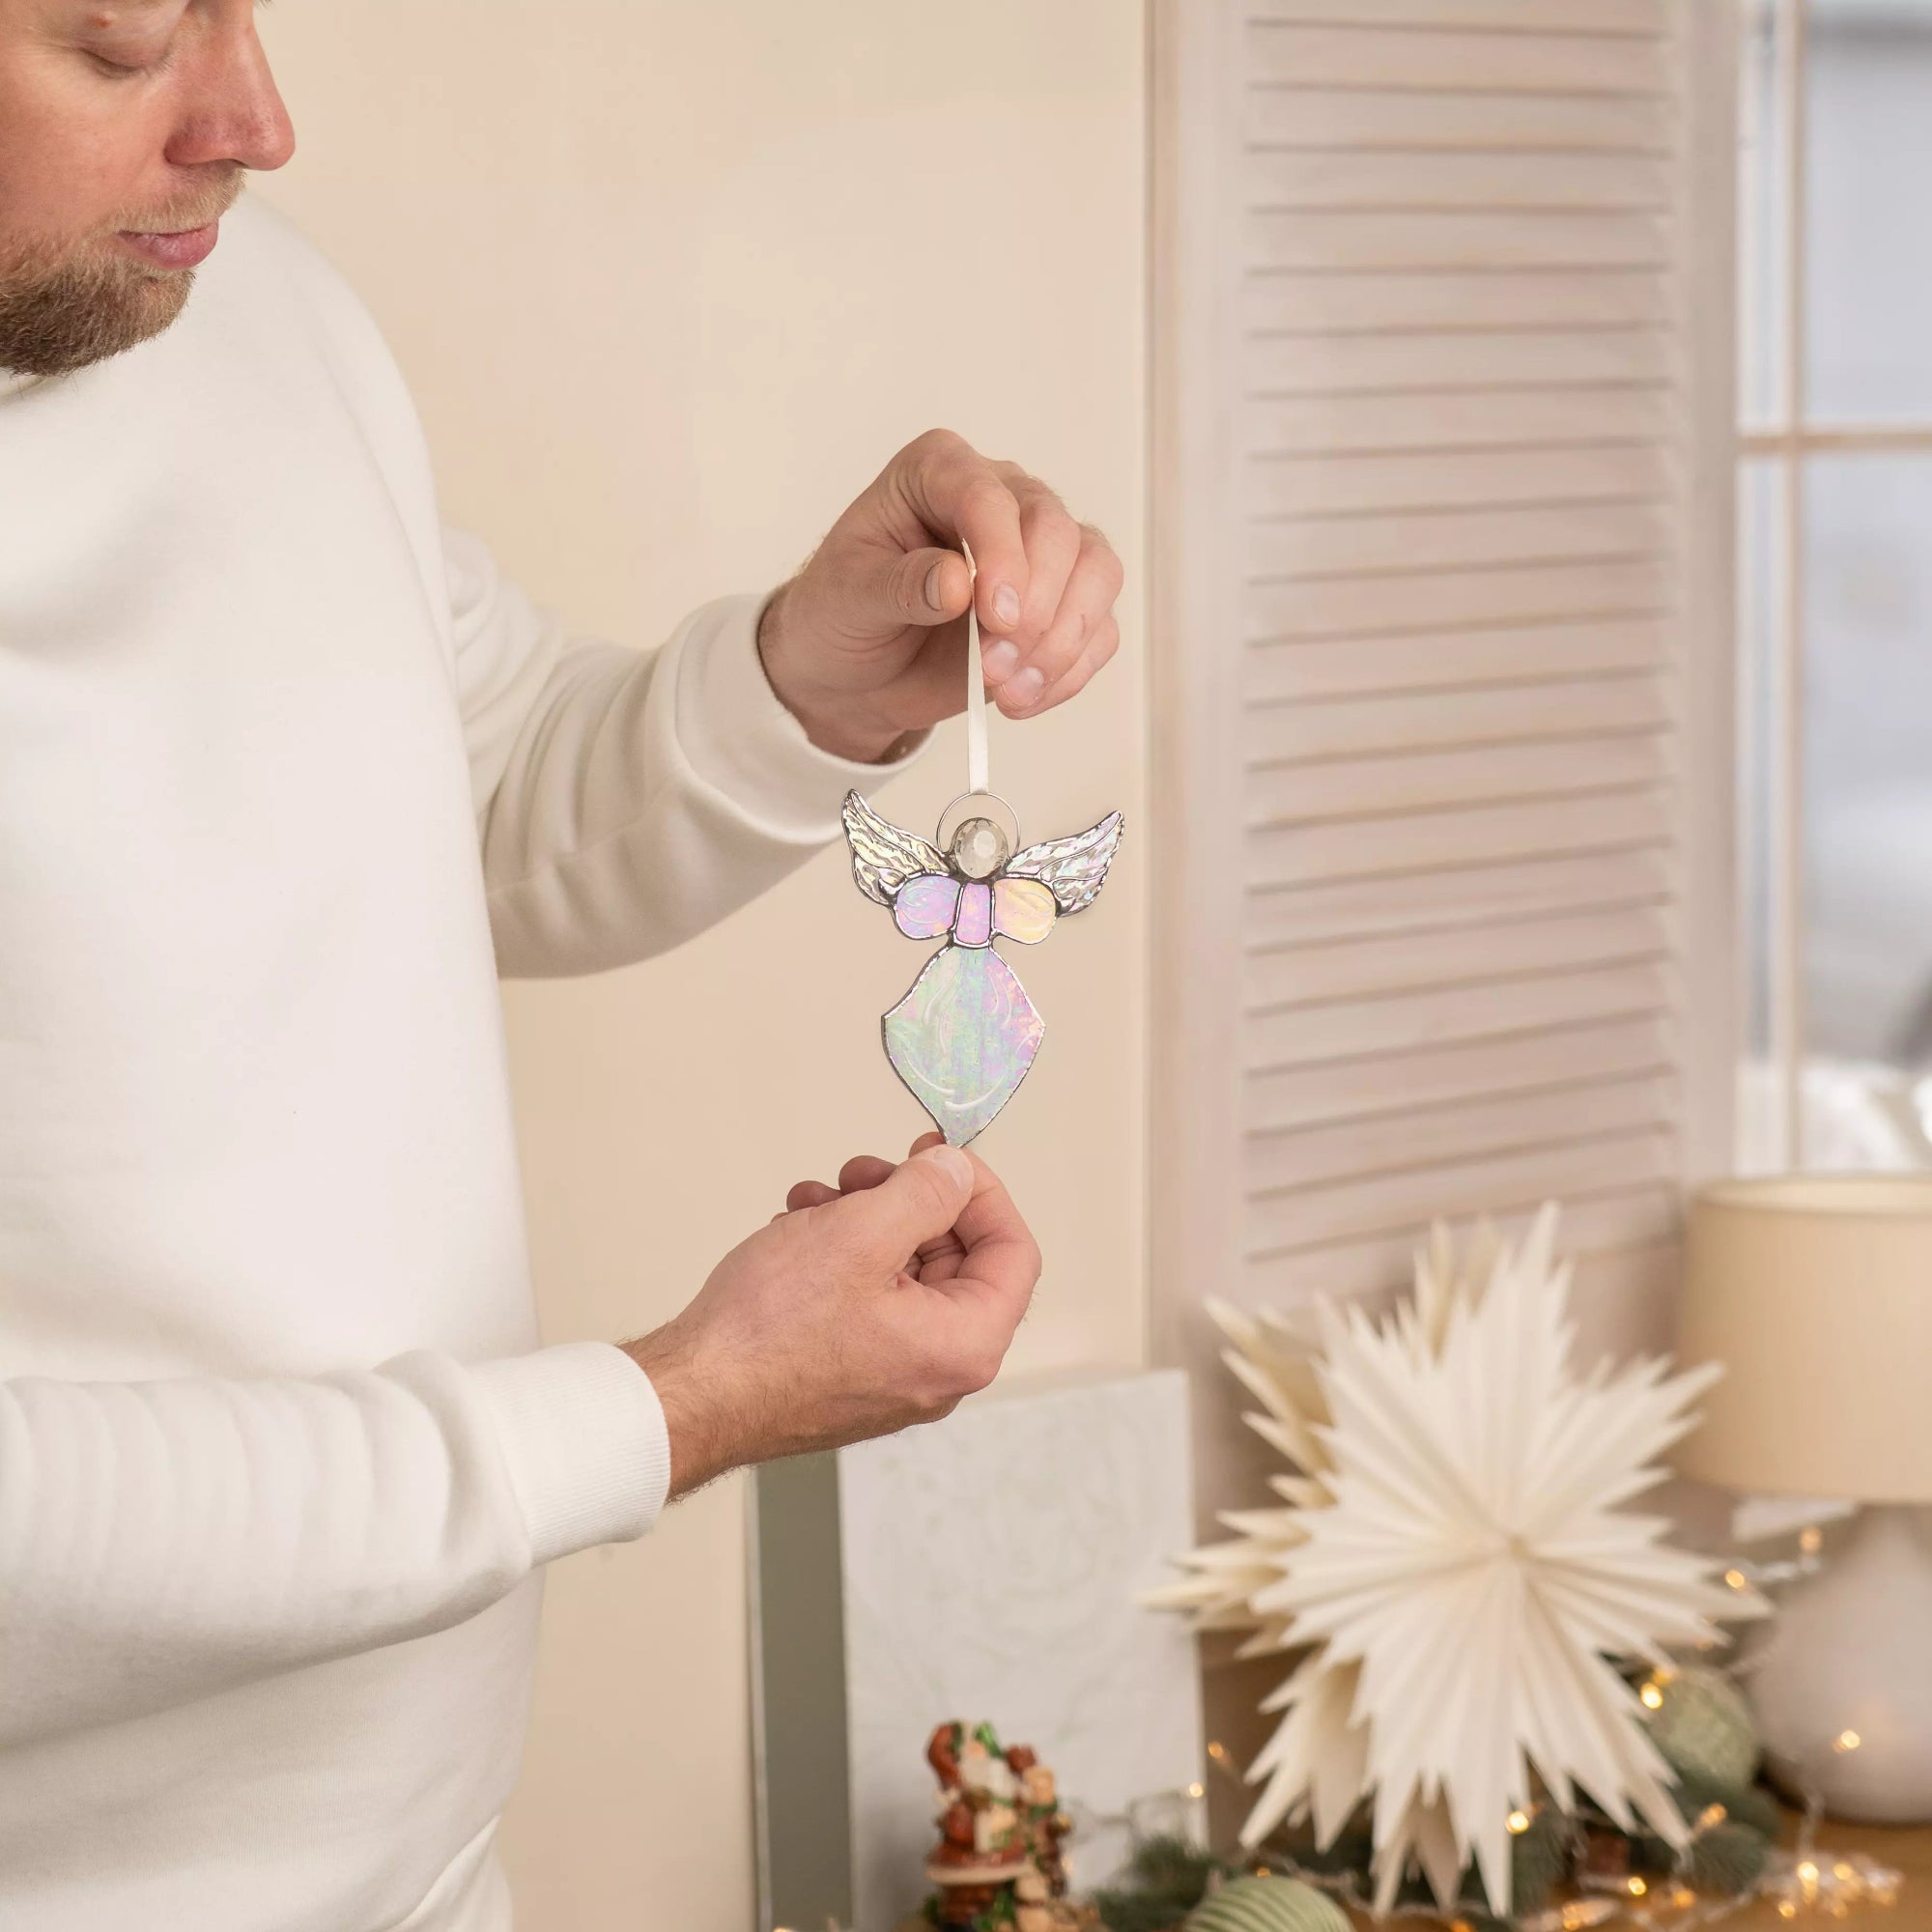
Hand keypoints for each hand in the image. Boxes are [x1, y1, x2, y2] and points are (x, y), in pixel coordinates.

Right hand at [623, 1137, 1040, 1495]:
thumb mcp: (861, 1232)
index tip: (937, 1156)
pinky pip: (869, 1300)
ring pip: (904, 1273)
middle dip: (907, 1201)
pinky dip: (839, 1257)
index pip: (1013, 1251)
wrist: (692, 1395)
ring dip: (863, 1221)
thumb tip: (957, 1172)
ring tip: (813, 1201)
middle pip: (956, 1259)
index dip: (981, 1191)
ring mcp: (894, 1376)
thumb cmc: (772, 1330)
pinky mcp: (850, 1374)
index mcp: (965, 1345)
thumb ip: (927, 1191)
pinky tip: (796, 1232)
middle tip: (861, 1173)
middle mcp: (940, 1371)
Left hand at [757, 428, 1124, 761]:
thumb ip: (899, 585)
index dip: (1003, 554)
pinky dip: (1069, 672)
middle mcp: (1000, 499)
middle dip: (1037, 606)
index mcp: (938, 472)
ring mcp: (1039, 552)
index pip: (987, 495)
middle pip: (1058, 530)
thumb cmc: (842, 617)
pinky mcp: (1060, 606)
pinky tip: (1021, 698)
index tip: (997, 615)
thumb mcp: (847, 598)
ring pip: (1097, 573)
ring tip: (1006, 689)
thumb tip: (956, 582)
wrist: (854, 674)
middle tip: (993, 667)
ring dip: (1062, 641)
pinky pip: (1097, 631)